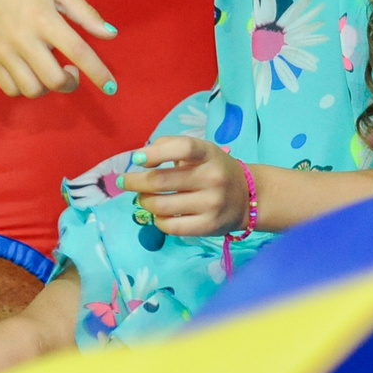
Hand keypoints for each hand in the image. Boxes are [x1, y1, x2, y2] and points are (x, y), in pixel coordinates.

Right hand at [0, 0, 118, 97]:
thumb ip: (86, 13)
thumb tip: (111, 34)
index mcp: (44, 19)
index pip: (78, 52)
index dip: (98, 73)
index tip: (111, 87)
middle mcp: (23, 38)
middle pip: (54, 79)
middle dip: (71, 83)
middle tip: (71, 71)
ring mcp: (3, 51)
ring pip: (33, 90)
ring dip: (48, 87)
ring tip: (50, 71)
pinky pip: (11, 90)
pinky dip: (25, 88)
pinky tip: (31, 74)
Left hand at [124, 136, 248, 235]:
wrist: (248, 197)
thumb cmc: (215, 169)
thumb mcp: (201, 150)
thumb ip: (172, 146)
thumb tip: (141, 157)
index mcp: (209, 154)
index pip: (183, 148)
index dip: (156, 152)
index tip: (137, 159)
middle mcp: (212, 178)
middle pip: (161, 181)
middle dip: (134, 182)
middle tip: (123, 182)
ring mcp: (211, 204)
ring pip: (161, 206)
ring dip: (144, 201)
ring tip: (143, 198)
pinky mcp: (208, 226)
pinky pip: (171, 226)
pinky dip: (157, 220)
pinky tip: (158, 214)